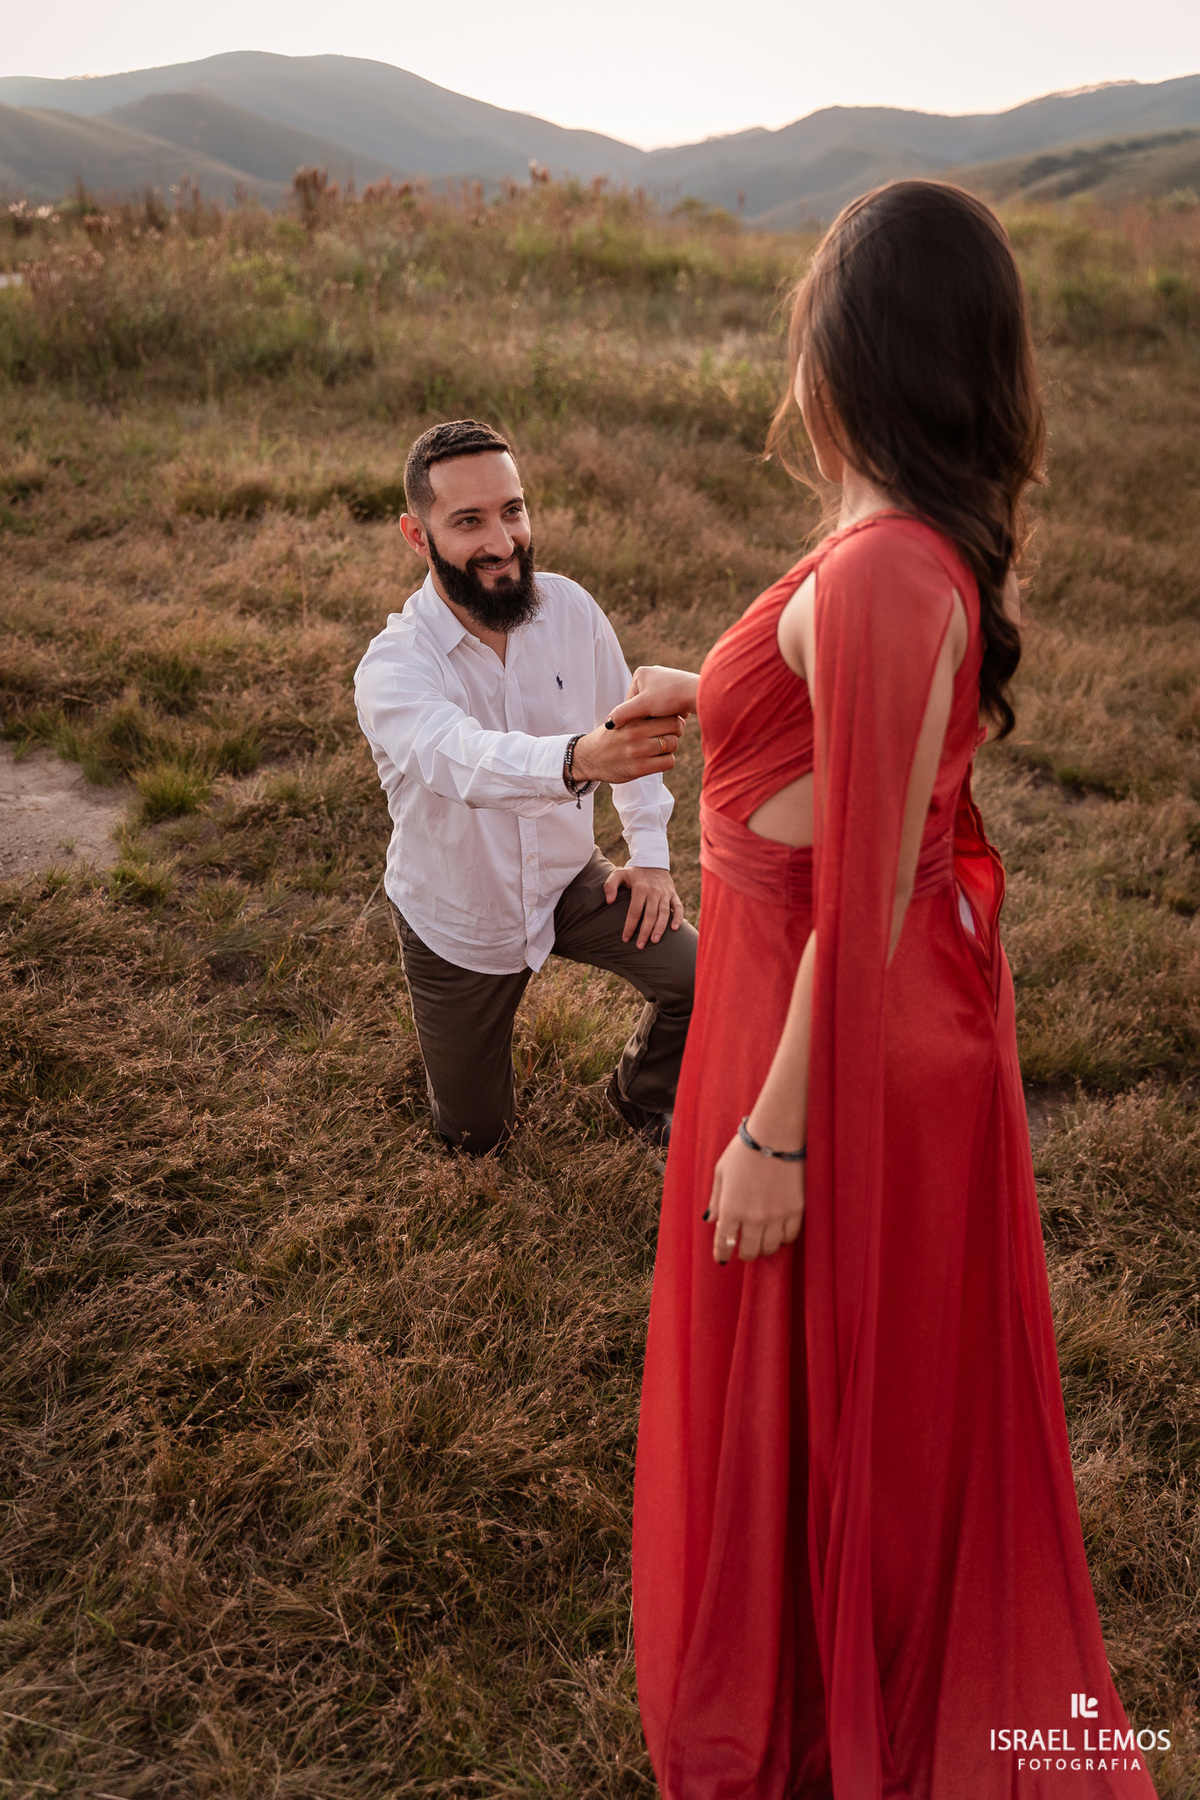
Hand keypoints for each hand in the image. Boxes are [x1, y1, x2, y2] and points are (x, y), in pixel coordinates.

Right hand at [571, 714, 685, 783]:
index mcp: (632, 717)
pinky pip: (668, 762)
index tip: (670, 721)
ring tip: (661, 747)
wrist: (589, 757)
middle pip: (674, 726)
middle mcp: (635, 733)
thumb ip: (640, 713)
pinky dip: (667, 760)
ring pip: (673, 744)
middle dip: (676, 730)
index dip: (673, 716)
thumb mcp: (622, 719)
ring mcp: (638, 751)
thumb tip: (669, 708)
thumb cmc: (611, 736)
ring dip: (671, 747)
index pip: (666, 712)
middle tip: (669, 734)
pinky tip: (658, 759)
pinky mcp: (639, 768)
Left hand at [603, 864, 685, 947]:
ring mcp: (665, 893)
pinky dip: (678, 917)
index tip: (625, 938)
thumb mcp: (618, 874)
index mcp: (640, 888)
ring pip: (664, 913)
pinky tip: (675, 929)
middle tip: (639, 946)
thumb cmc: (633, 873)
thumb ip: (610, 885)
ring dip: (660, 928)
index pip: (634, 911)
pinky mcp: (673, 894)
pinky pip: (678, 907)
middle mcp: (654, 891)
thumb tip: (609, 901)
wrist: (652, 862)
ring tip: (654, 941)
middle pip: (650, 915)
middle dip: (645, 932)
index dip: (630, 926)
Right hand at [608, 666, 699, 728]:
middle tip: (656, 725)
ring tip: (668, 718)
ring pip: (655, 706)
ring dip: (660, 716)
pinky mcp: (677, 687)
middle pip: (643, 704)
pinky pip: (667, 705)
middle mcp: (652, 674)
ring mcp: (665, 680)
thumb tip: (608, 724)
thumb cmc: (671, 697)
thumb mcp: (643, 706)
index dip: (635, 717)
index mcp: (640, 674)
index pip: (630, 702)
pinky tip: (677, 715)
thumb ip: (623, 714)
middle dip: (649, 715)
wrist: (699, 692)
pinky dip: (670, 712)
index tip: (644, 725)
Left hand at [706, 1128, 804, 1262]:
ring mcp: (776, 1216)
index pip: (724, 1242)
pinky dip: (782, 1238)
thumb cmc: (744, 1151)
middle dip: (745, 1252)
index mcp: (731, 1208)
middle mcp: (753, 1217)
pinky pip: (789, 1236)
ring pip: (770, 1248)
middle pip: (750, 1251)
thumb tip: (711, 1220)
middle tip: (744, 1247)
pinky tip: (778, 1230)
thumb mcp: (721, 1172)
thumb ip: (716, 1199)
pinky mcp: (796, 1210)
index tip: (722, 1258)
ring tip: (762, 1239)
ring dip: (764, 1247)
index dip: (722, 1254)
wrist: (775, 1136)